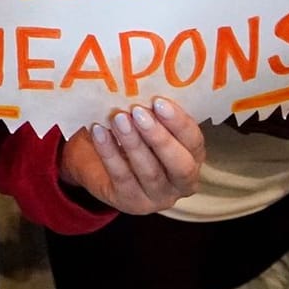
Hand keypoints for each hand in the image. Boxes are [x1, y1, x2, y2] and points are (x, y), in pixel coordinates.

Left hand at [59, 98, 205, 213]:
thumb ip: (152, 111)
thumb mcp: (144, 122)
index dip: (178, 122)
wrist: (94, 161)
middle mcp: (182, 182)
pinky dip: (110, 153)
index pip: (194, 141)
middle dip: (159, 137)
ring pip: (149, 172)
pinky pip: (121, 178)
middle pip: (180, 164)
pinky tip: (98, 132)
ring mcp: (158, 197)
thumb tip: (144, 85)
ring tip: (118, 118)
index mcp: (192, 157)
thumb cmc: (128, 134)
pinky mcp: (132, 203)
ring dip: (133, 143)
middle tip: (138, 111)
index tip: (158, 101)